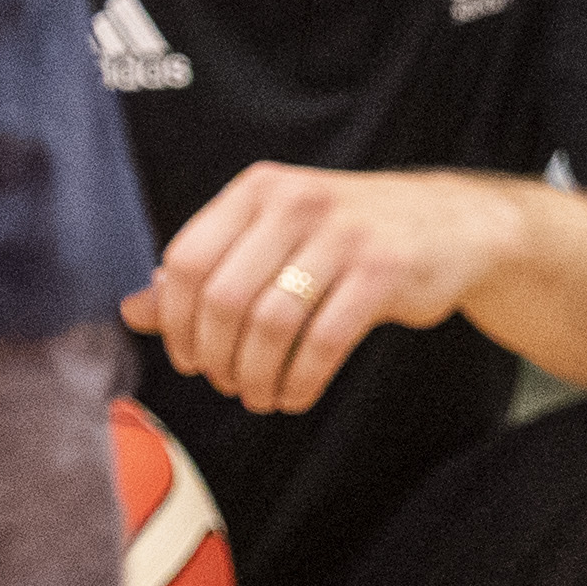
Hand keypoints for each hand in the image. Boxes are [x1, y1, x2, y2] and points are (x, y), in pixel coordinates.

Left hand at [124, 162, 532, 414]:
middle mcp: (296, 203)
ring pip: (269, 325)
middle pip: (222, 299)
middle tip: (227, 383)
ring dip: (255, 376)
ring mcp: (342, 236)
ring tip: (261, 394)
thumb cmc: (348, 238)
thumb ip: (205, 272)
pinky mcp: (382, 273)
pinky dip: (299, 382)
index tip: (189, 358)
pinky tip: (296, 394)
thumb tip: (134, 310)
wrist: (452, 225)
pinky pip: (322, 342)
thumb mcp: (272, 239)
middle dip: (216, 358)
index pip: (186, 260)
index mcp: (257, 191)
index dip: (176, 323)